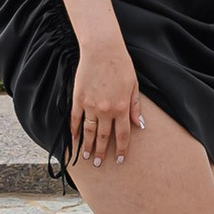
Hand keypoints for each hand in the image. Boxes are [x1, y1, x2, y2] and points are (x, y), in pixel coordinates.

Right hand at [68, 36, 144, 166]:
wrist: (102, 50)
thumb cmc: (121, 65)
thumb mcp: (134, 85)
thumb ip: (135, 107)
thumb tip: (139, 125)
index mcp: (122, 107)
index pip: (123, 134)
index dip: (122, 149)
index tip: (120, 160)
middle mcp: (106, 110)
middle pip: (104, 137)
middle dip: (102, 152)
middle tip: (99, 164)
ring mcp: (91, 105)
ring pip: (89, 131)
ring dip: (88, 146)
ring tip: (86, 157)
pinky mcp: (78, 99)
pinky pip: (75, 119)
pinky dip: (74, 131)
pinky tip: (74, 140)